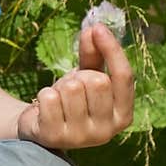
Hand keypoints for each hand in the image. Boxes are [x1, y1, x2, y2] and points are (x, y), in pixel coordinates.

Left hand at [17, 22, 134, 150]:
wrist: (40, 127)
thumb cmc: (71, 99)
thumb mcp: (86, 76)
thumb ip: (94, 54)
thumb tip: (94, 28)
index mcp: (123, 116)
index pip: (124, 78)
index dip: (112, 50)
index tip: (98, 28)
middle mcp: (106, 131)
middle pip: (97, 81)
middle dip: (80, 76)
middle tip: (71, 88)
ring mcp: (81, 137)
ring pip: (72, 89)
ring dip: (60, 87)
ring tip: (58, 99)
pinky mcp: (55, 137)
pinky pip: (49, 98)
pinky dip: (44, 95)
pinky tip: (45, 108)